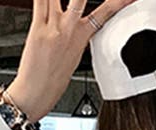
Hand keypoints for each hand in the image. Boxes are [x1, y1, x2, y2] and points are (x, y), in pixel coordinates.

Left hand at [6, 0, 136, 121]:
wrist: (36, 94)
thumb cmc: (52, 81)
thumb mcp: (73, 59)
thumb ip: (75, 37)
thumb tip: (77, 26)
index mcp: (82, 38)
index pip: (105, 13)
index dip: (119, 2)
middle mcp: (70, 30)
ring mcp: (54, 27)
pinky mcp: (38, 28)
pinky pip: (38, 0)